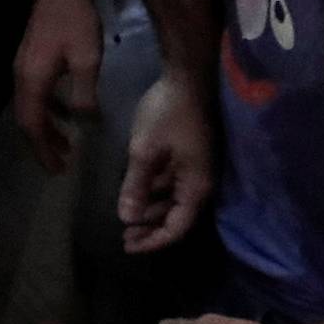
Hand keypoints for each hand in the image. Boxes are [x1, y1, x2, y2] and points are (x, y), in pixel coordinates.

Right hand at [11, 0, 102, 172]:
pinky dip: (48, 107)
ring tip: (66, 142)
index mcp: (31, 79)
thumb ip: (84, 95)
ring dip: (46, 126)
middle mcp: (21, 74)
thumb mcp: (87, 60)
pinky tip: (67, 109)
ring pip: (30, 105)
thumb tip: (85, 123)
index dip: (42, 150)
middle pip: (26, 118)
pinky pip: (35, 91)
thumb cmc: (77, 21)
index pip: (32, 125)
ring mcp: (23, 63)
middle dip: (42, 143)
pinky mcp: (31, 54)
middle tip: (61, 163)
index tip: (57, 170)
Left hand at [116, 68, 213, 251]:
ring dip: (151, 208)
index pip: (176, 228)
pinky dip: (155, 190)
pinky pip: (172, 182)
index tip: (128, 246)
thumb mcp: (145, 151)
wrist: (188, 77)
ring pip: (173, 199)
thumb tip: (127, 219)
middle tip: (123, 234)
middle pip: (176, 216)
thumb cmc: (168, 114)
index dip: (152, 242)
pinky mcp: (190, 155)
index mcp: (196, 188)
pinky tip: (135, 189)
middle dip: (150, 227)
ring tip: (126, 215)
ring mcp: (196, 169)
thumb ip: (136, 186)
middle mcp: (201, 183)